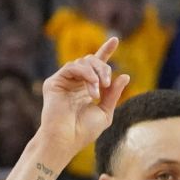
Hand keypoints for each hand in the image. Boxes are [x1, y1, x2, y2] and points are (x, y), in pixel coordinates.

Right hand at [38, 37, 131, 158]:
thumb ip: (113, 94)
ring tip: (98, 90)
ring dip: (95, 73)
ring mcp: (63, 81)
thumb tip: (125, 75)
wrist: (67, 140)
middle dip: (103, 67)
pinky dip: (85, 74)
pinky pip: (71, 67)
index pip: (96, 66)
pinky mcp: (54, 82)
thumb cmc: (84, 132)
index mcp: (86, 88)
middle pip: (91, 61)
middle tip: (106, 83)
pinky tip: (92, 87)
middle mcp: (75, 82)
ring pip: (82, 62)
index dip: (105, 51)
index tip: (115, 39)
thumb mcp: (105, 112)